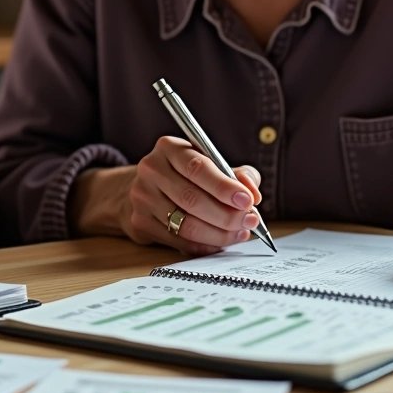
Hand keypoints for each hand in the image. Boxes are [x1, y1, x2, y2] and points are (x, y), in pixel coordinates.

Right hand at [71, 136, 261, 254]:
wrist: (142, 189)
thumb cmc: (184, 175)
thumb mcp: (208, 163)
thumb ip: (236, 174)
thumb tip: (252, 193)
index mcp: (169, 148)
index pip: (197, 168)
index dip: (224, 186)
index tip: (248, 200)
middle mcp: (151, 170)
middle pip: (192, 199)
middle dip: (227, 215)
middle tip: (251, 221)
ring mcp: (142, 198)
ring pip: (186, 224)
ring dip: (219, 234)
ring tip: (240, 233)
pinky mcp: (140, 223)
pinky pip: (179, 241)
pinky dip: (205, 245)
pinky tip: (220, 242)